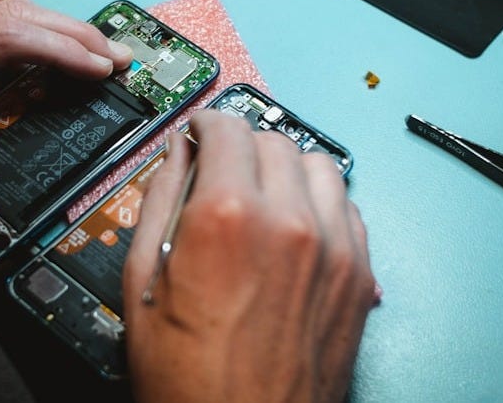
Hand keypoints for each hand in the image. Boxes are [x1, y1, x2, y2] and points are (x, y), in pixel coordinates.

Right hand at [123, 111, 375, 402]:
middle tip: (221, 170)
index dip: (205, 125)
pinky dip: (320, 203)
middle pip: (272, 140)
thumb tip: (175, 156)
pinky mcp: (359, 276)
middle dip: (241, 146)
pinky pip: (348, 207)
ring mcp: (334, 249)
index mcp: (227, 217)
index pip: (226, 128)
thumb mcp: (142, 283)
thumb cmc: (189, 382)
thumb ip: (160, 201)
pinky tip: (293, 226)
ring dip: (286, 168)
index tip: (200, 134)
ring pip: (318, 165)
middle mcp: (290, 222)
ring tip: (260, 196)